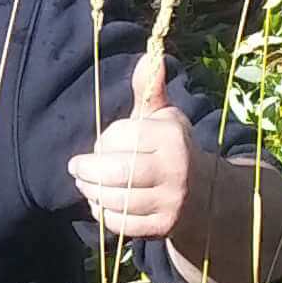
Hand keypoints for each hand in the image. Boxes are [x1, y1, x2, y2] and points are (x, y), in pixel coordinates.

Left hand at [65, 47, 195, 245]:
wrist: (204, 194)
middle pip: (117, 173)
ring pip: (116, 199)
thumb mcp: (161, 115)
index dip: (105, 140)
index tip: (101, 143)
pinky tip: (101, 203)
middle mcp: (176, 169)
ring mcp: (171, 201)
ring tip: (86, 184)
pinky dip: (104, 214)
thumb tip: (148, 55)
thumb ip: (149, 88)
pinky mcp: (163, 228)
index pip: (122, 137)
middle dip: (88, 171)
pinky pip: (121, 223)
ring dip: (92, 192)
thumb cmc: (170, 148)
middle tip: (76, 168)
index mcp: (173, 136)